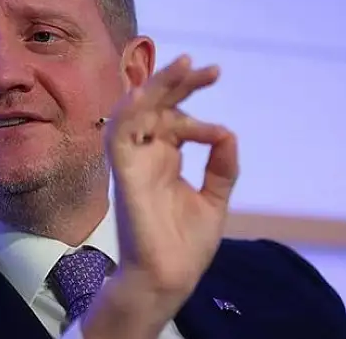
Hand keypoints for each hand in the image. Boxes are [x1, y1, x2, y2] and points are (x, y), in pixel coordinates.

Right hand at [81, 55, 238, 338]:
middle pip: (156, 107)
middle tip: (210, 70)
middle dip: (179, 83)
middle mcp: (147, 155)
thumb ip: (221, 166)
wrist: (170, 277)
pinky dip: (127, 113)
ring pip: (135, 112)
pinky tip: (142, 94)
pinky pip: (118, 137)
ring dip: (155, 88)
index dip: (197, 116)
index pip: (174, 118)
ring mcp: (134, 163)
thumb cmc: (185, 243)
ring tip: (181, 66)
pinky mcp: (125, 174)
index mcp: (166, 158)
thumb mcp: (214, 198)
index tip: (219, 134)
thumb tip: (228, 130)